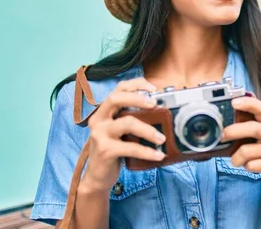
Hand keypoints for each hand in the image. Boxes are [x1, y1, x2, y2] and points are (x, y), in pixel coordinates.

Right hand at [81, 78, 165, 192]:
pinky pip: (130, 147)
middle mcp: (99, 119)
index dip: (136, 84)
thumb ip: (131, 119)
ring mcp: (100, 134)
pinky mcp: (105, 150)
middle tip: (155, 104)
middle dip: (137, 98)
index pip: (118, 89)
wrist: (98, 176)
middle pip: (116, 99)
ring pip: (127, 123)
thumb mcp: (120, 131)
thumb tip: (161, 112)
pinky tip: (158, 155)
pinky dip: (147, 151)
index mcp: (103, 111)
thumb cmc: (113, 150)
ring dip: (148, 129)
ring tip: (162, 138)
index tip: (153, 88)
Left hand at [222, 97, 260, 187]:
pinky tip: (249, 166)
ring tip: (235, 160)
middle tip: (222, 136)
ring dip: (236, 157)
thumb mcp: (257, 136)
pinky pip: (252, 165)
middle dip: (234, 131)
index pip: (260, 108)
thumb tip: (220, 127)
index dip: (248, 103)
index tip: (233, 102)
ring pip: (247, 150)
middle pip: (254, 128)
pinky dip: (246, 167)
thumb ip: (244, 129)